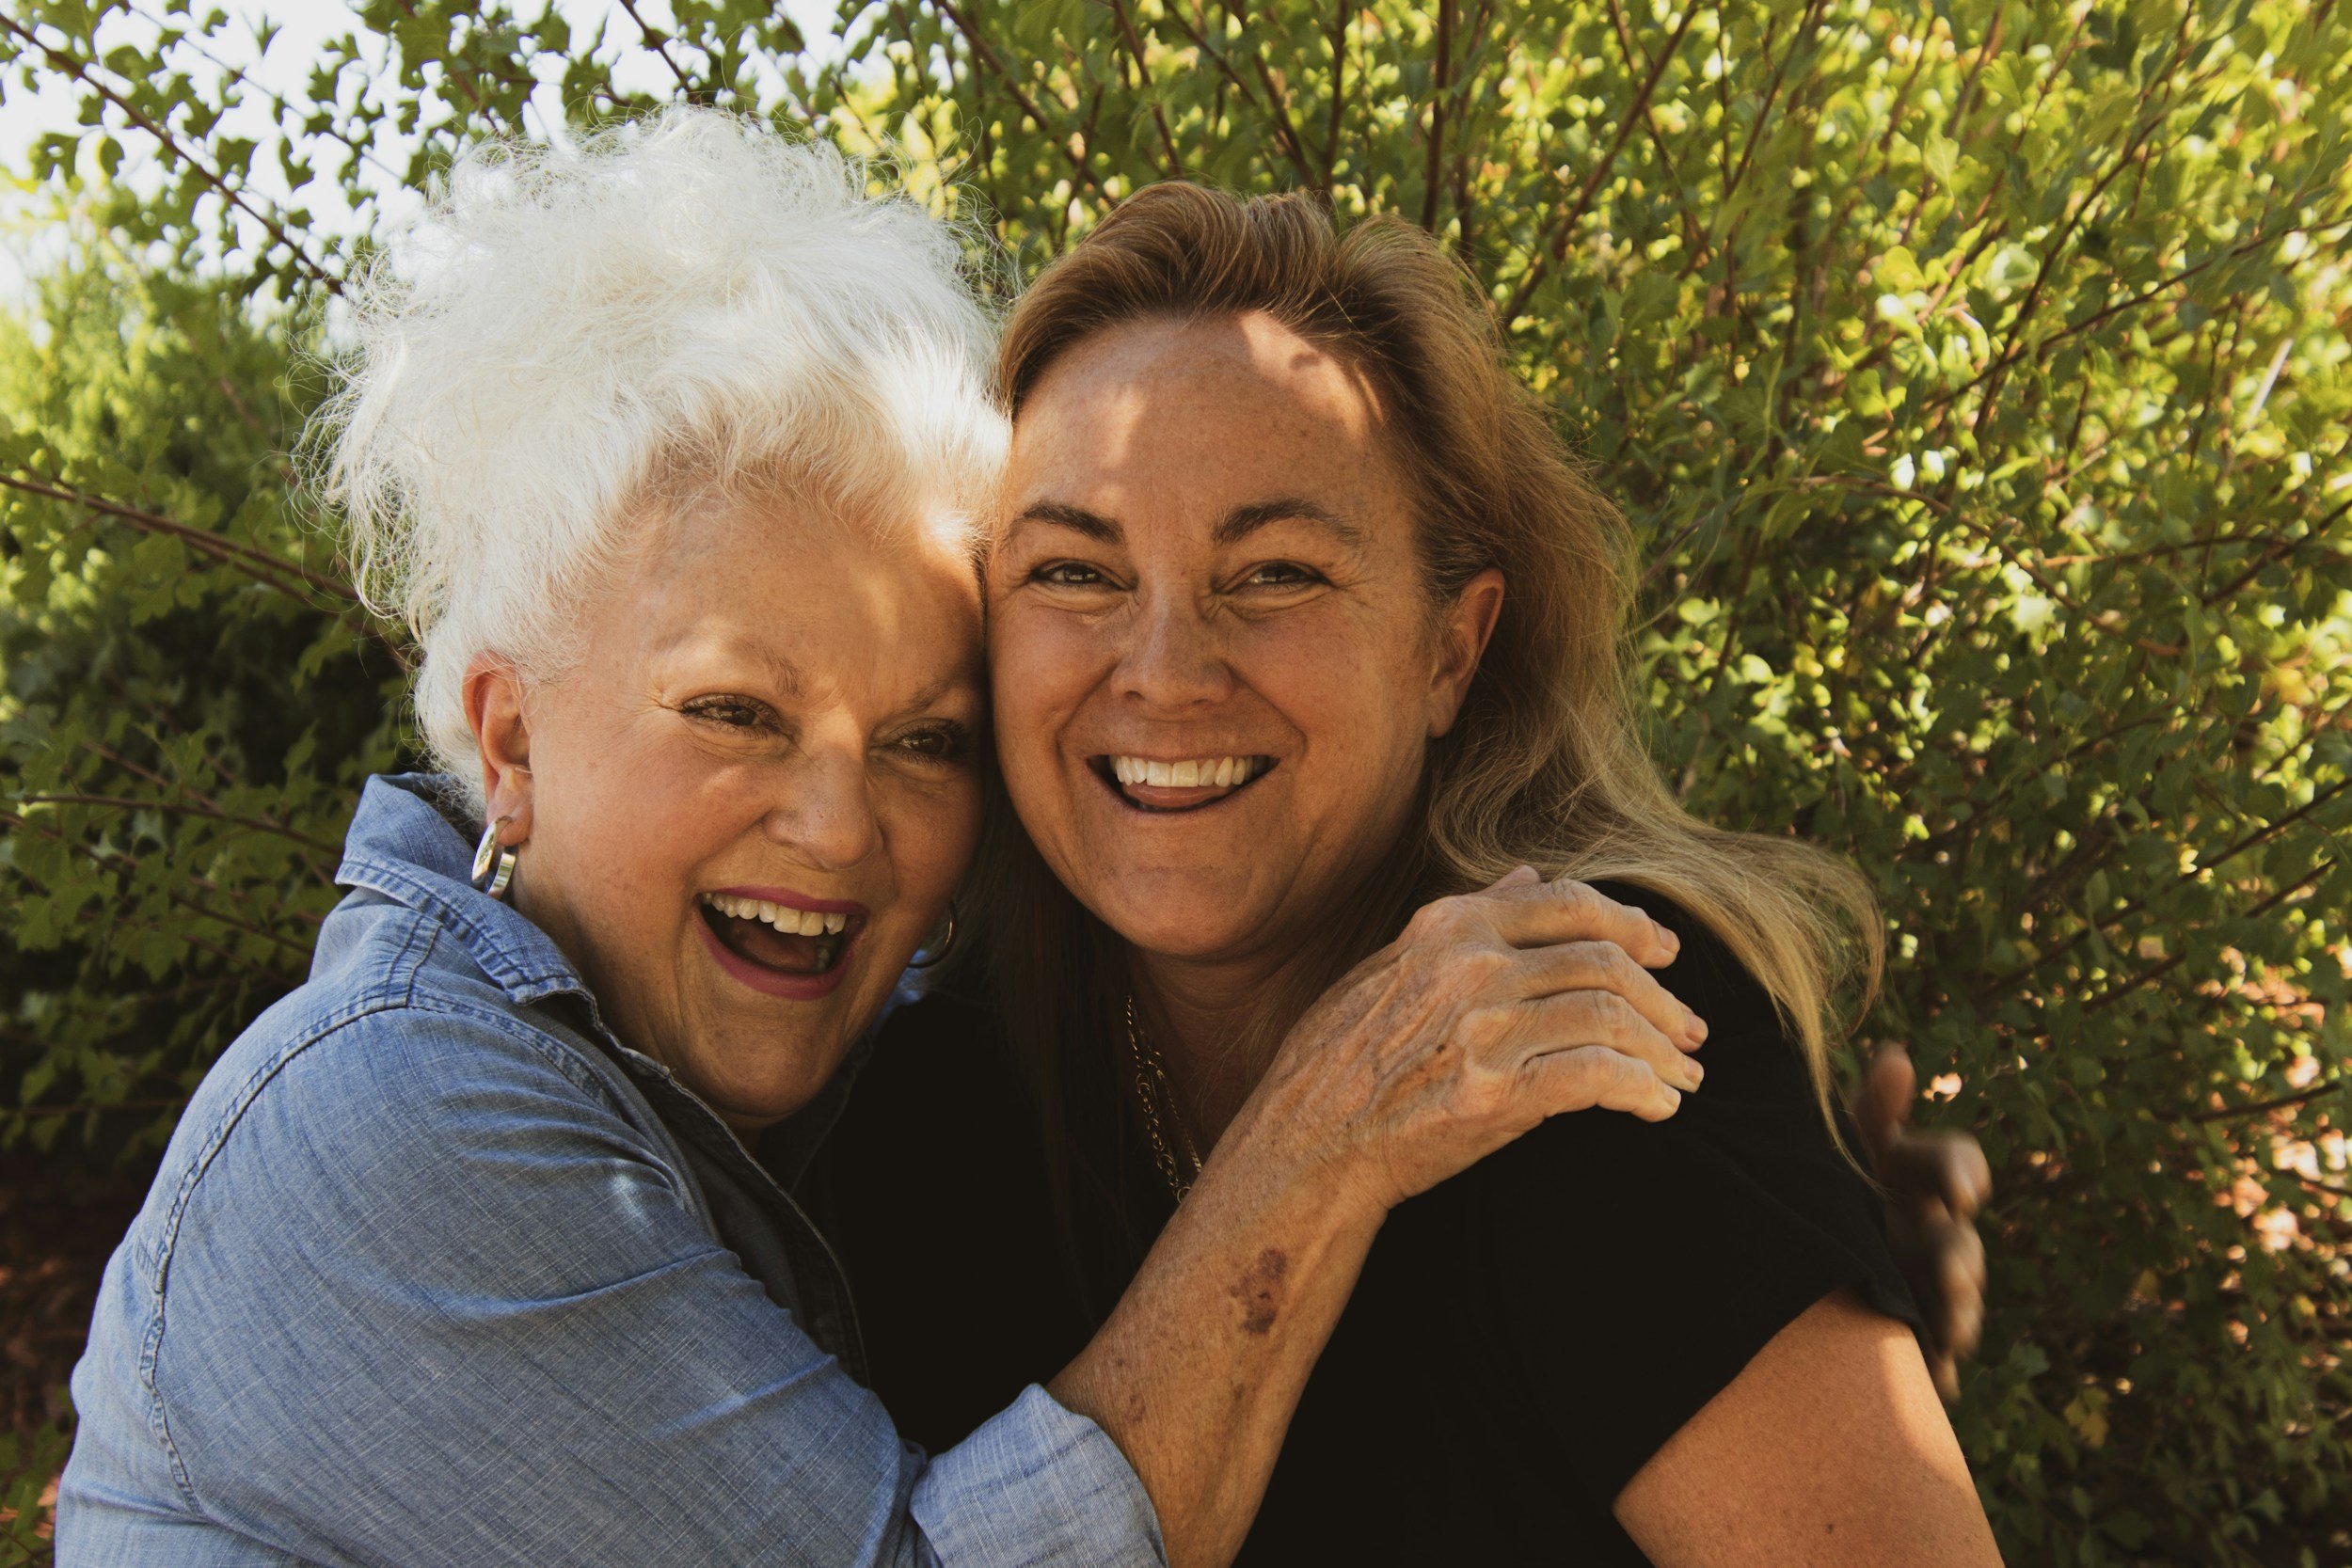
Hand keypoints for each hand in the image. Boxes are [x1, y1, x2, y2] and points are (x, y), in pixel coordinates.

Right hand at [1230, 867, 1707, 1217]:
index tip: (1667, 954)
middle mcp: (1472, 965)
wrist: (1304, 1143)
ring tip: (1684, 1076)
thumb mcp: (1390, 966)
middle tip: (1693, 1030)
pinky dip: (1641, 1090)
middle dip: (1664, 999)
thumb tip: (1527, 876)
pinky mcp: (1494, 1093)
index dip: (1633, 925)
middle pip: (1605, 962)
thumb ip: (1465, 919)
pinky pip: (1597, 1078)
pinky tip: (1658, 1108)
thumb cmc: (1339, 1059)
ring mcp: (1484, 1027)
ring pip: (1611, 1017)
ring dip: (1663, 1050)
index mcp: (1450, 926)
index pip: (1570, 903)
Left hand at [1849, 1043, 1992, 1401]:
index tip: (1962, 1191)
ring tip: (1955, 1330)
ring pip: (1955, 1301)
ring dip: (1960, 1315)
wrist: (1775, 1231)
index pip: (1952, 1163)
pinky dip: (1938, 1369)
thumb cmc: (1815, 1168)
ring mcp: (1921, 1280)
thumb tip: (1895, 1056)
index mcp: (1912, 1172)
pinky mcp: (1907, 1330)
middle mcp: (1927, 1225)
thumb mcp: (1835, 1137)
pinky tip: (1942, 1382)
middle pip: (1959, 1242)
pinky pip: (1932, 1355)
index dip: (1962, 1174)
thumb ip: (1869, 1107)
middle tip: (1954, 1272)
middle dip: (1962, 1259)